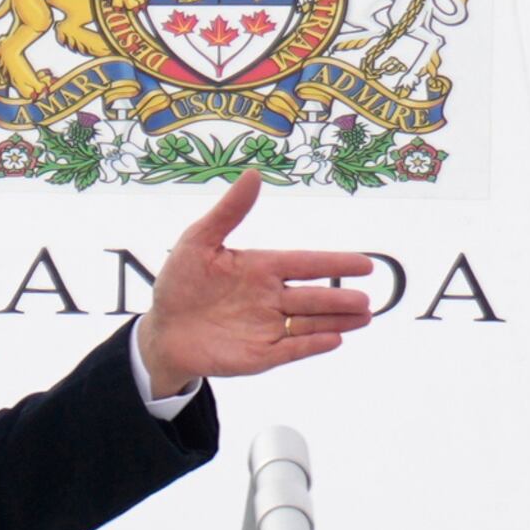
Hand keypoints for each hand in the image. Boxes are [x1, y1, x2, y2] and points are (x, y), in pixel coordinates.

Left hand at [130, 173, 374, 396]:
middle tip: (366, 300)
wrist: (163, 329)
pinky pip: (290, 349)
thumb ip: (229, 212)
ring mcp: (268, 327)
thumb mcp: (198, 241)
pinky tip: (333, 340)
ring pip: (310, 323)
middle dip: (340, 299)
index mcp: (262, 268)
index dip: (335, 263)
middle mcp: (271, 298)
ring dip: (336, 321)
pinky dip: (312, 345)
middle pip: (313, 297)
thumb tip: (254, 174)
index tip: (364, 264)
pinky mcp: (260, 354)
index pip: (306, 264)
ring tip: (363, 317)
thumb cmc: (180, 283)